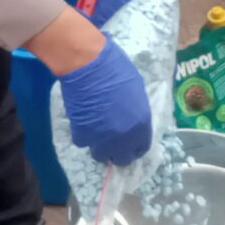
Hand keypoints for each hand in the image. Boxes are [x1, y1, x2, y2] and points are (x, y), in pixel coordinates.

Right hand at [58, 37, 154, 164]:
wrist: (89, 66)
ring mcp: (102, 139)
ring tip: (96, 131)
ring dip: (100, 146)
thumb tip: (131, 121)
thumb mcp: (137, 91)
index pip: (141, 148)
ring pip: (101, 155)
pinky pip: (83, 142)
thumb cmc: (116, 69)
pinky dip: (83, 135)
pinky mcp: (82, 135)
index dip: (133, 146)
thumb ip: (136, 112)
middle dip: (118, 151)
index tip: (128, 142)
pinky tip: (83, 121)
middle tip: (111, 140)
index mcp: (142, 125)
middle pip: (122, 159)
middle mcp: (123, 138)